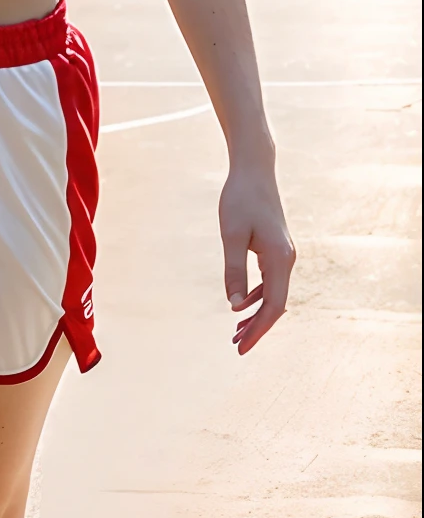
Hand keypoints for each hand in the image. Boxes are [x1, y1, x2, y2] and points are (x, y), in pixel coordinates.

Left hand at [219, 164, 295, 354]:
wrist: (253, 169)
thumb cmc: (240, 198)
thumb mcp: (231, 235)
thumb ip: (233, 270)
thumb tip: (234, 306)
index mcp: (280, 259)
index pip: (273, 305)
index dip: (258, 329)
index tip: (241, 347)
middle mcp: (287, 259)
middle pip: (275, 304)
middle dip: (257, 327)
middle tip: (236, 346)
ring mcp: (282, 254)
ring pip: (272, 293)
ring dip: (256, 313)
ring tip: (236, 331)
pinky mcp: (275, 248)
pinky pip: (269, 281)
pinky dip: (256, 295)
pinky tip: (242, 305)